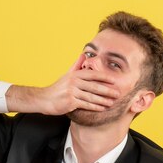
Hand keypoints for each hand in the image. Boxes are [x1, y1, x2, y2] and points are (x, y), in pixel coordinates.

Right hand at [6, 55, 120, 114]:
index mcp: (75, 74)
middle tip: (118, 93)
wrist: (44, 99)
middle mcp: (74, 82)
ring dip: (103, 100)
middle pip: (95, 86)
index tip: (115, 80)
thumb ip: (76, 65)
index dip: (105, 77)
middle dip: (107, 90)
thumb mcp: (67, 75)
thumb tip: (83, 54)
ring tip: (112, 103)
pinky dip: (95, 107)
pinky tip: (102, 108)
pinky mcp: (70, 102)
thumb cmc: (57, 88)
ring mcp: (72, 92)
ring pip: (92, 96)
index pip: (93, 75)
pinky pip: (86, 104)